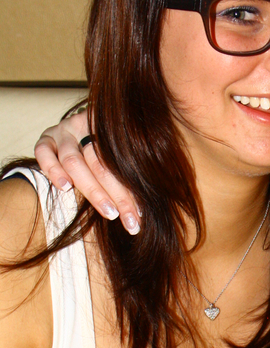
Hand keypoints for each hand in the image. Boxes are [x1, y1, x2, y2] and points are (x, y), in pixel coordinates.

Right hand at [34, 112, 141, 234]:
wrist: (77, 127)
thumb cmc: (106, 147)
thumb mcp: (120, 152)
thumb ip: (131, 169)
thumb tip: (148, 204)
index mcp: (108, 128)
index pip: (122, 160)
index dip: (132, 188)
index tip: (142, 213)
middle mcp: (86, 127)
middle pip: (101, 163)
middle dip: (118, 196)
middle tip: (131, 221)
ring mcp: (63, 131)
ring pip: (74, 161)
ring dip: (93, 190)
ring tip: (108, 211)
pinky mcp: (45, 138)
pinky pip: (44, 153)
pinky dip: (54, 170)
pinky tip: (66, 187)